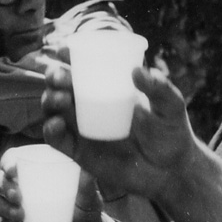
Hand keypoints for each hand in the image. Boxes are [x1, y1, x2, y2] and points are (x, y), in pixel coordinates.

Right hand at [0, 152, 106, 221]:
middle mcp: (20, 188)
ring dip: (5, 208)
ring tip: (21, 216)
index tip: (13, 169)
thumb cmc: (85, 215)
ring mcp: (14, 210)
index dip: (8, 161)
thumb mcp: (89, 201)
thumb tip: (88, 169)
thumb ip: (88, 186)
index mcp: (34, 173)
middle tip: (17, 196)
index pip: (13, 159)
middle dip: (3, 186)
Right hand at [40, 63, 199, 210]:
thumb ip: (160, 88)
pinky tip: (56, 124)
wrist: (170, 171)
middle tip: (60, 76)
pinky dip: (50, 130)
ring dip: (50, 99)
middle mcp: (90, 105)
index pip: (83, 67)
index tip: (62, 50)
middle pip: (62, 85)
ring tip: (62, 99)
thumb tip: (137, 71)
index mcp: (108, 88)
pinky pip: (57, 140)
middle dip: (54, 76)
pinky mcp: (79, 152)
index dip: (68, 56)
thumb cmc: (171, 133)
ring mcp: (82, 128)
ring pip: (54, 109)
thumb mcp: (171, 107)